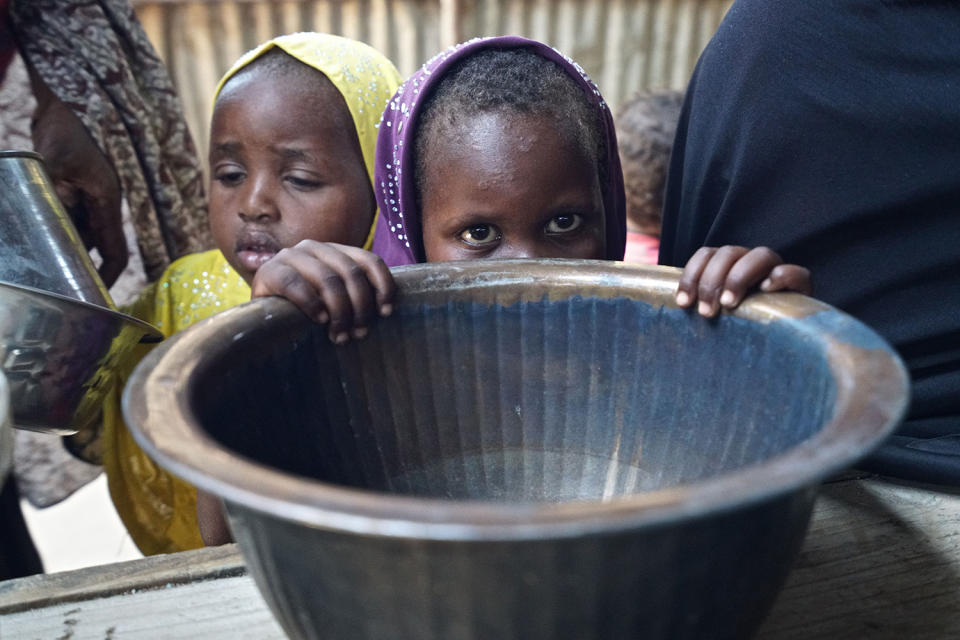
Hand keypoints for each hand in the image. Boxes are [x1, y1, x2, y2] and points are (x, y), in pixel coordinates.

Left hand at [27, 65, 126, 286]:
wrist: (64, 96)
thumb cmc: (66, 127)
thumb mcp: (55, 163)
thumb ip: (54, 195)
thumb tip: (50, 225)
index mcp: (108, 200)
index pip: (115, 250)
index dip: (106, 276)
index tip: (92, 295)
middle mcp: (102, 202)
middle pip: (93, 245)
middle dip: (77, 263)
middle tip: (55, 281)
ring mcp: (89, 194)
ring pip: (78, 230)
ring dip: (62, 243)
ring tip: (40, 258)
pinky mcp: (74, 186)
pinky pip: (67, 214)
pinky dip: (54, 224)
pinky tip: (34, 228)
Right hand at [251, 240, 395, 342]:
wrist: (261, 318)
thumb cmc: (305, 314)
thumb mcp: (334, 302)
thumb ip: (355, 297)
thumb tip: (387, 309)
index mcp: (335, 251)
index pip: (369, 261)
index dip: (383, 286)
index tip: (386, 312)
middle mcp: (314, 247)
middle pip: (351, 272)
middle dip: (360, 307)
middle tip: (360, 333)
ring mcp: (290, 256)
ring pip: (328, 279)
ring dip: (339, 312)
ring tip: (340, 335)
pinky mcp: (269, 271)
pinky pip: (295, 285)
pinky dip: (311, 304)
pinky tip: (319, 320)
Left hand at [675, 246, 811, 316]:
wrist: (782, 342)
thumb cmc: (738, 329)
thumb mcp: (714, 315)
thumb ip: (700, 304)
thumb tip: (676, 306)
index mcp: (729, 265)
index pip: (707, 254)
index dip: (691, 274)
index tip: (683, 302)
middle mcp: (751, 263)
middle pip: (729, 253)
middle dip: (712, 281)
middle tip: (706, 312)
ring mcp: (777, 271)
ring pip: (761, 255)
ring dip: (740, 277)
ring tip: (729, 303)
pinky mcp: (801, 286)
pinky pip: (797, 272)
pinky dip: (781, 277)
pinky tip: (767, 290)